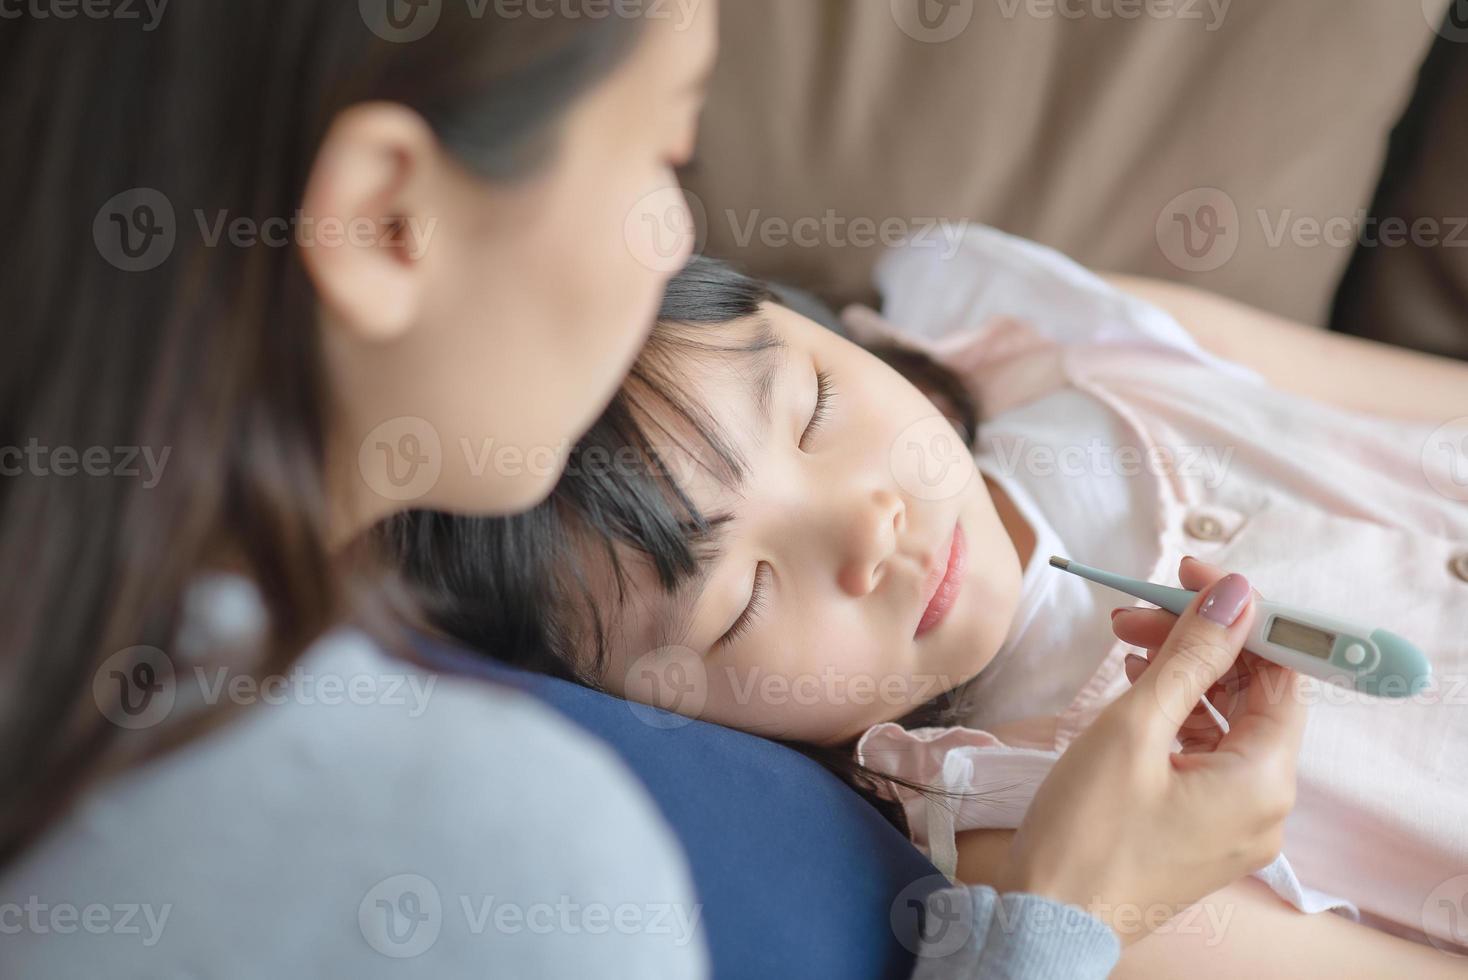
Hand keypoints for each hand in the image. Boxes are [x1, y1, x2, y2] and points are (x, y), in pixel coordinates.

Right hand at [993, 557, 1307, 943]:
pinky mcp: (1200, 830)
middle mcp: (1265, 804)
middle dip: (1200, 642)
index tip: (1190, 578)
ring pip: (1224, 722)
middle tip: (1137, 612)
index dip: (1241, 615)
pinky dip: (1173, 716)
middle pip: (1252, 694)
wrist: (1046, 921)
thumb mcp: (1135, 727)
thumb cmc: (1086, 831)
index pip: (1281, 671)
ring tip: (1124, 648)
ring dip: (1181, 675)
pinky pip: (1203, 755)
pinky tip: (1134, 690)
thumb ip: (1192, 657)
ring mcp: (1233, 822)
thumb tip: (1238, 596)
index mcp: (1265, 779)